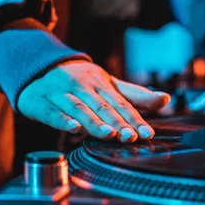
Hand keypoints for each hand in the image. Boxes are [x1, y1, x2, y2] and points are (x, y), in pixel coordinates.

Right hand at [17, 61, 170, 141]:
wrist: (39, 67)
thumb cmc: (81, 81)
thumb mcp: (109, 84)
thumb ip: (135, 95)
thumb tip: (166, 99)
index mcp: (100, 83)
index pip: (121, 103)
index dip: (134, 119)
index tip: (146, 134)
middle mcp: (81, 86)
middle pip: (102, 107)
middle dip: (117, 122)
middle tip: (130, 137)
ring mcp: (59, 92)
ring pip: (78, 108)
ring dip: (93, 122)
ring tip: (107, 134)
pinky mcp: (39, 101)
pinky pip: (52, 112)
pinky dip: (62, 120)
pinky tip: (73, 129)